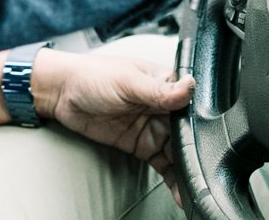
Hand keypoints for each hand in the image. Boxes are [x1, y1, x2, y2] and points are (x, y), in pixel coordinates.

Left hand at [33, 50, 192, 208]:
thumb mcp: (127, 81)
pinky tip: (181, 192)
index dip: (200, 125)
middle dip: (195, 153)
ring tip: (195, 189)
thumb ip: (158, 91)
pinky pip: (162, 164)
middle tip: (201, 172)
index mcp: (165, 84)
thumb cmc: (93, 76)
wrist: (62, 93)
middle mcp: (163, 106)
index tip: (206, 143)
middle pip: (188, 133)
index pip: (191, 106)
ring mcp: (153, 127)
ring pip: (178, 152)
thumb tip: (189, 87)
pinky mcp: (141, 145)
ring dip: (186, 169)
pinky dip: (172, 179)